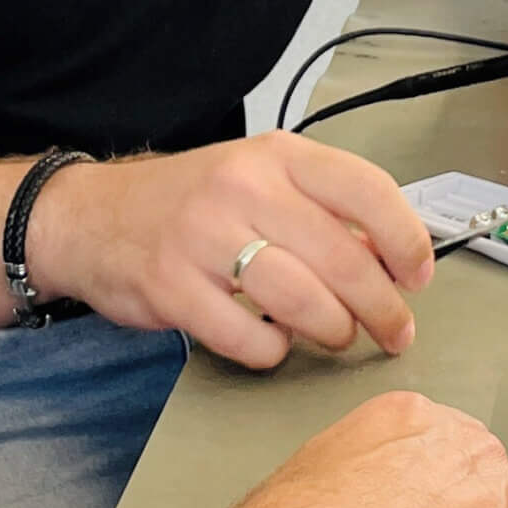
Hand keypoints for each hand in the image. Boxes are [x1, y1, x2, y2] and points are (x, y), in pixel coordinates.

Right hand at [26, 133, 432, 370]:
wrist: (88, 216)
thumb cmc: (188, 203)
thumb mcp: (256, 179)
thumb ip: (320, 209)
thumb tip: (392, 260)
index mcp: (274, 155)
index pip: (366, 190)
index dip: (407, 240)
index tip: (419, 276)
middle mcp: (242, 187)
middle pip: (345, 260)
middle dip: (384, 310)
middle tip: (395, 333)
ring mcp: (204, 238)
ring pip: (305, 304)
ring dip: (333, 333)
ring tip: (333, 336)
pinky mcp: (174, 289)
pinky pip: (252, 339)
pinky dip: (273, 352)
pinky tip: (268, 340)